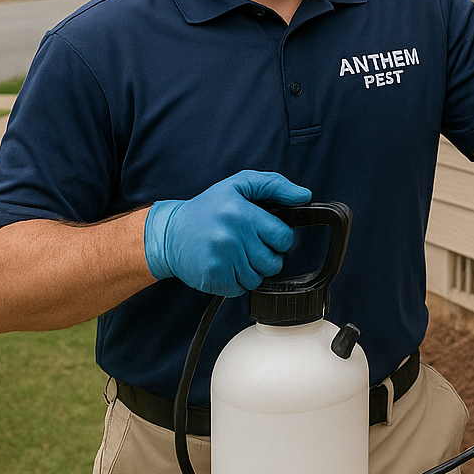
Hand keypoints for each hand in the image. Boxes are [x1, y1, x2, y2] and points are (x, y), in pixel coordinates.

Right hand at [142, 170, 311, 295]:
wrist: (170, 233)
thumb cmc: (208, 208)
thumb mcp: (239, 184)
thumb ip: (274, 185)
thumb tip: (304, 196)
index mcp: (242, 213)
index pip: (283, 237)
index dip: (279, 238)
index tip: (266, 234)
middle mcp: (232, 237)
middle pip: (273, 262)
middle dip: (267, 256)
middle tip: (251, 246)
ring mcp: (221, 260)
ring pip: (258, 279)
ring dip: (253, 271)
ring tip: (238, 255)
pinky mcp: (213, 278)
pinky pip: (241, 289)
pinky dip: (238, 282)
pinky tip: (227, 266)